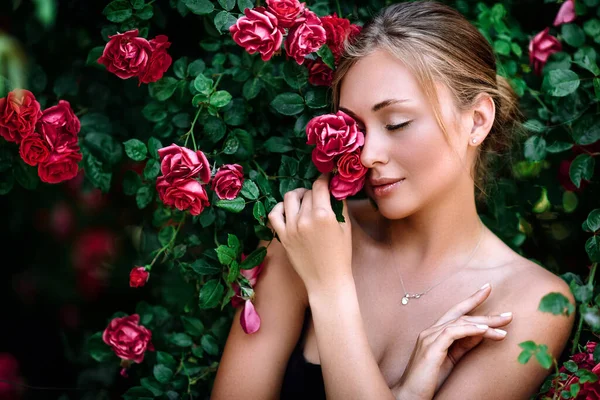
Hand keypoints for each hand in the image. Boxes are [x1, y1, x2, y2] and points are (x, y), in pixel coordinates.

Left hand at [267, 173, 352, 295]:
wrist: (327, 281)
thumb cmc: (341, 255)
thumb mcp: (345, 227)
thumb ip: (339, 205)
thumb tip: (335, 188)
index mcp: (324, 215)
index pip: (320, 186)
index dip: (324, 179)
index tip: (326, 178)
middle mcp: (305, 219)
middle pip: (307, 192)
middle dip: (314, 191)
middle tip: (319, 196)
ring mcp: (291, 228)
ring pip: (289, 198)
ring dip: (298, 195)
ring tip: (304, 200)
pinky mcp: (282, 237)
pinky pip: (275, 214)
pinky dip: (280, 208)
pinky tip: (288, 210)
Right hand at [395, 284, 512, 399]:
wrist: (410, 395)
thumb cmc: (428, 380)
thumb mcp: (451, 360)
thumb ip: (463, 345)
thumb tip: (481, 333)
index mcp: (434, 333)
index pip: (455, 312)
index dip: (471, 300)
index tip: (487, 289)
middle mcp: (430, 331)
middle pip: (461, 315)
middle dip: (486, 312)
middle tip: (508, 314)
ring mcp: (429, 338)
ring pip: (460, 322)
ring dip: (484, 323)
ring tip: (504, 325)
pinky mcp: (431, 348)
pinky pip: (453, 333)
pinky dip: (470, 330)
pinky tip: (485, 331)